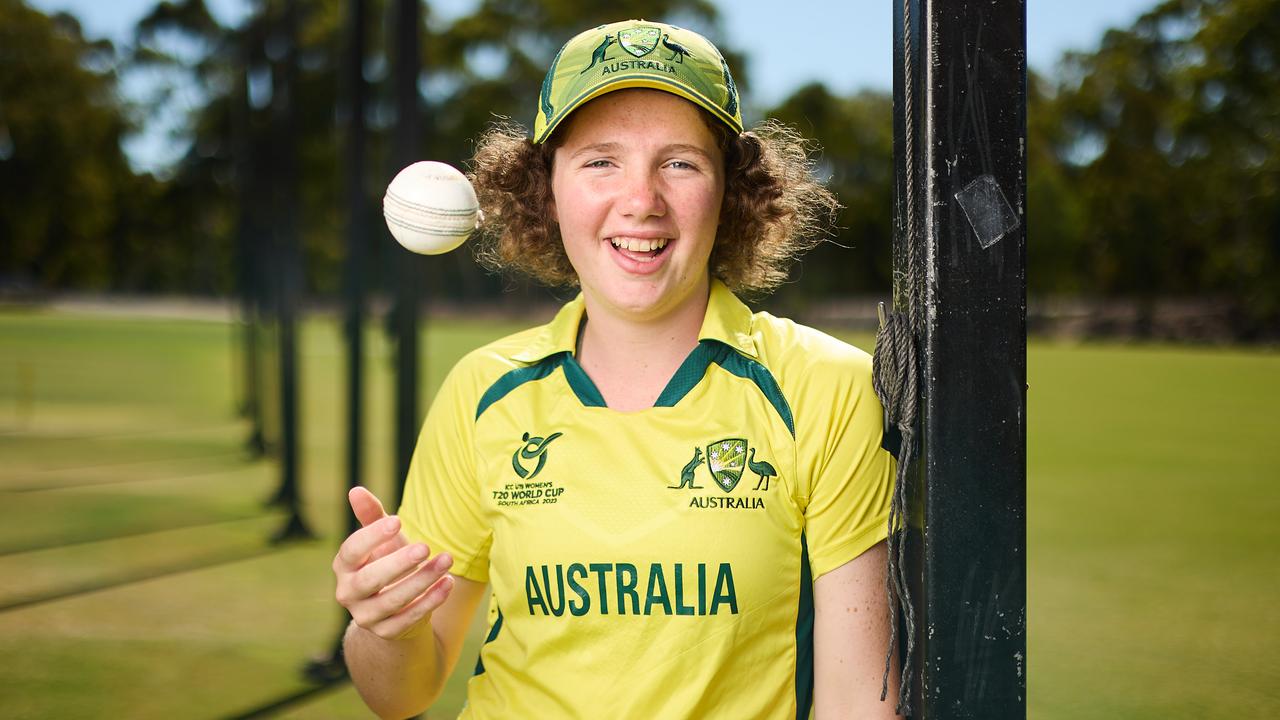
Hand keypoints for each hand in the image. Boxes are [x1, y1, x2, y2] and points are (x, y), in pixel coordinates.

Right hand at [333, 486, 454, 639]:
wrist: (395, 605)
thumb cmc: (387, 561)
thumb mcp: (383, 539)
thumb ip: (372, 516)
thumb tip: (356, 490)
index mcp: (344, 566)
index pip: (351, 551)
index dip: (372, 536)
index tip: (398, 521)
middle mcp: (348, 593)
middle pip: (370, 579)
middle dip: (399, 563)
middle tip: (426, 547)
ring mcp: (365, 616)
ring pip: (392, 601)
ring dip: (422, 580)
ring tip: (446, 561)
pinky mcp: (386, 632)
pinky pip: (408, 618)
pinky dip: (430, 601)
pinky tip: (448, 583)